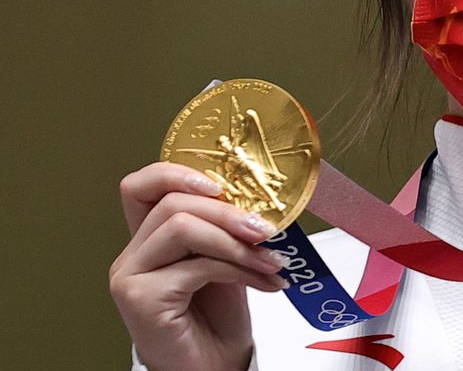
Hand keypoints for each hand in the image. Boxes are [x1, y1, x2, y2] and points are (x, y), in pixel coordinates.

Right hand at [109, 162, 288, 370]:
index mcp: (149, 238)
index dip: (178, 173)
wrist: (214, 367)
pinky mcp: (140, 298)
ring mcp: (130, 276)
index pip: (142, 186)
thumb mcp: (225, 259)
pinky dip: (240, 269)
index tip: (224, 184)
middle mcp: (131, 254)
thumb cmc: (218, 317)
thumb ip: (224, 228)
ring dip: (237, 242)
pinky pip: (197, 265)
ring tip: (271, 261)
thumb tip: (257, 196)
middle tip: (268, 229)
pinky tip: (265, 283)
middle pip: (172, 203)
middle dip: (229, 212)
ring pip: (182, 228)